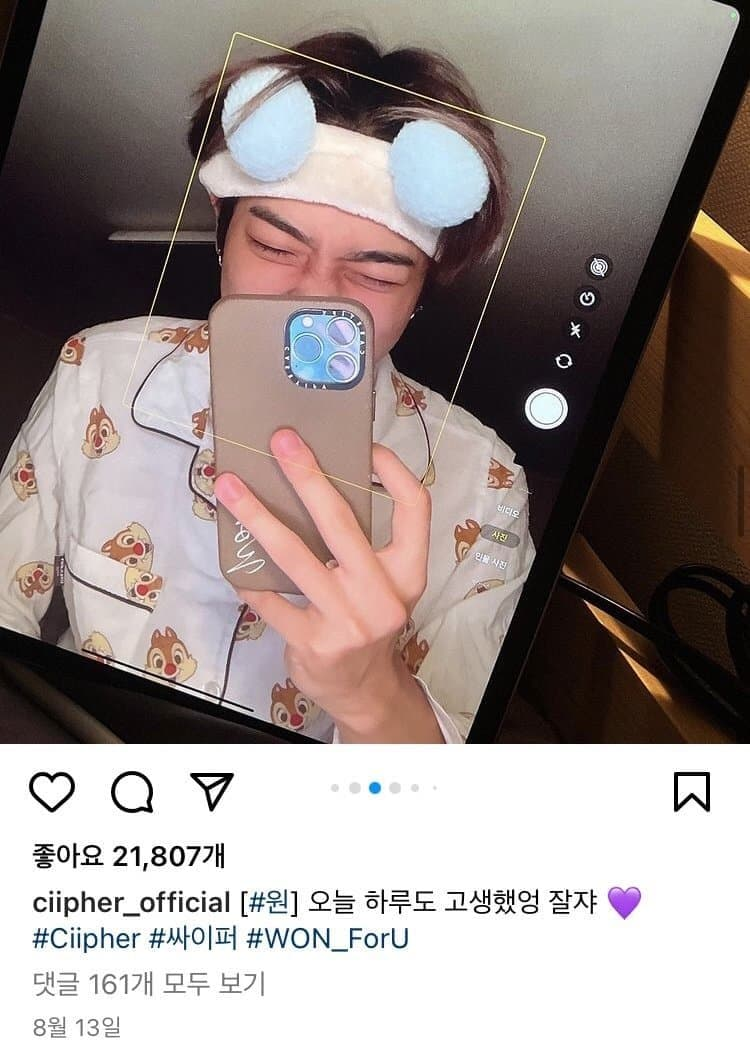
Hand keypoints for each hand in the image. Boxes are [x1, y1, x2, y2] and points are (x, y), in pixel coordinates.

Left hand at [214, 428, 442, 742]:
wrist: (361, 688)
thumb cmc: (368, 620)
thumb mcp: (385, 583)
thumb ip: (367, 542)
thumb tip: (318, 479)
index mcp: (407, 572)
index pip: (414, 509)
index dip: (392, 471)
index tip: (364, 444)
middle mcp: (382, 595)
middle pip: (342, 522)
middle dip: (307, 476)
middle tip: (280, 441)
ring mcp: (347, 620)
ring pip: (294, 555)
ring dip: (257, 515)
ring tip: (230, 486)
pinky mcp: (312, 642)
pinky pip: (269, 599)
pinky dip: (247, 576)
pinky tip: (232, 557)